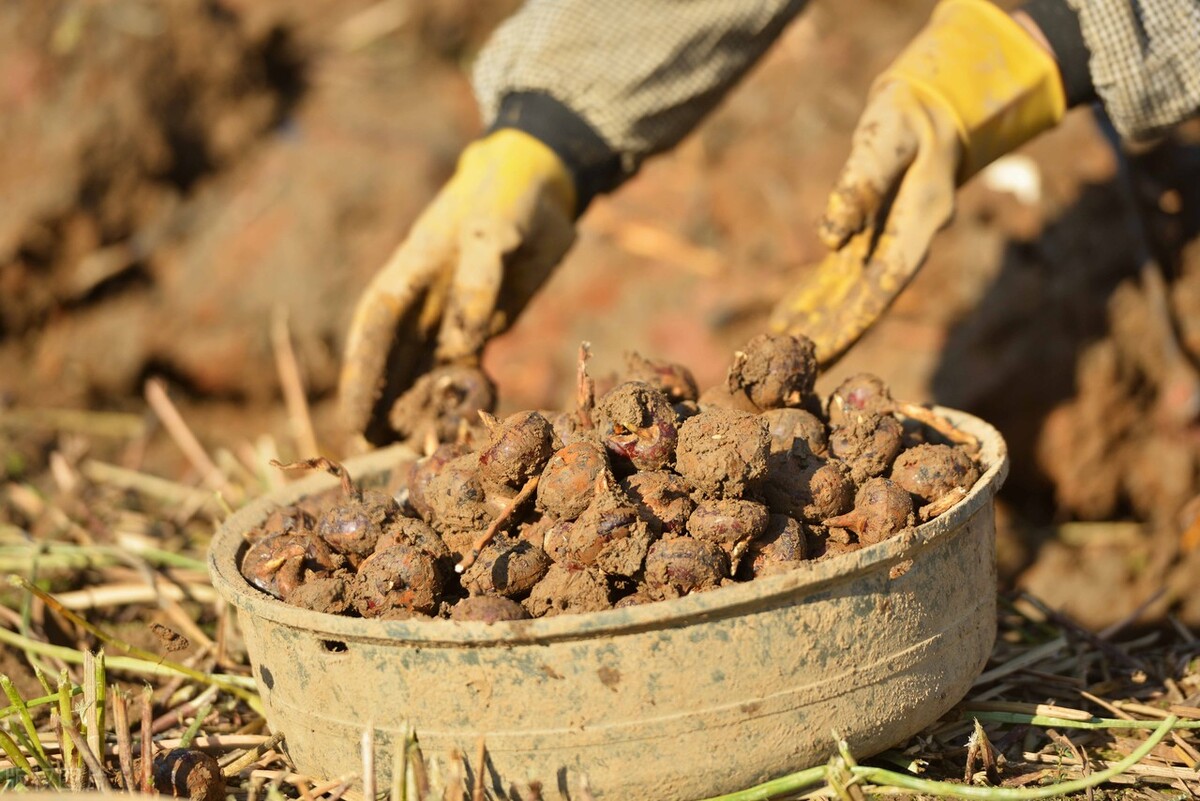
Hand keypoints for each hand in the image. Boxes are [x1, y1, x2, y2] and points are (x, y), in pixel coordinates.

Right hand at [338, 129, 576, 443]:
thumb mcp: (497, 230)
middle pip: (391, 361)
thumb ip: (482, 279)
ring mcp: (449, 318)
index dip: (363, 373)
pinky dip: (460, 400)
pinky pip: (464, 372)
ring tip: (406, 452)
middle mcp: (423, 303)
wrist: (538, 188)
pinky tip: (455, 431)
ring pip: (423, 372)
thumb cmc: (508, 199)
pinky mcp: (481, 331)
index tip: (354, 415)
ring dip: (413, 410)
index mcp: (412, 272)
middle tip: (368, 450)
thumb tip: (465, 342)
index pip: (377, 327)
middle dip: (378, 404)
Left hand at [771, 0, 1064, 366]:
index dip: (853, 321)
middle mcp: (904, 244)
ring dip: (818, 323)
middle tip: (793, 370)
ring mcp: (885, 245)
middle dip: (831, 335)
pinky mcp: (866, 239)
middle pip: (865, 300)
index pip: (884, 285)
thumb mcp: (887, 138)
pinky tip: (787, 318)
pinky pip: (837, 277)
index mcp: (919, 225)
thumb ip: (863, 184)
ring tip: (782, 354)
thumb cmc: (909, 116)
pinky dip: (813, 297)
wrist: (926, 108)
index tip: (825, 349)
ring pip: (848, 294)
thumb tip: (830, 237)